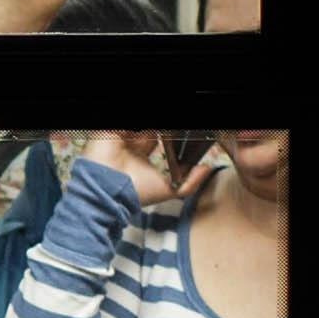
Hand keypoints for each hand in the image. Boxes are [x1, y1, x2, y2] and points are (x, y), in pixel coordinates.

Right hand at [85, 130, 217, 209]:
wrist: (110, 192)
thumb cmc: (136, 193)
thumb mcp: (170, 189)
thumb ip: (191, 181)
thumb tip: (208, 169)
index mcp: (141, 155)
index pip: (159, 137)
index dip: (172, 135)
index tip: (187, 133)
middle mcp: (131, 144)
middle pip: (151, 129)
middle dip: (166, 131)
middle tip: (180, 129)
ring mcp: (120, 136)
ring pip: (142, 126)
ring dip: (154, 128)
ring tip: (167, 130)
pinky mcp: (110, 131)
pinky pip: (128, 124)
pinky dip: (138, 127)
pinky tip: (152, 130)